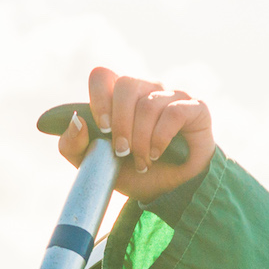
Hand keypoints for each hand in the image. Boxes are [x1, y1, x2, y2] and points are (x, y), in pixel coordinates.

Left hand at [55, 66, 213, 200]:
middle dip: (121, 124)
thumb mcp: (96, 165)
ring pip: (148, 104)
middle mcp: (146, 90)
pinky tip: (158, 154)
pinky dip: (160, 138)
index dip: (99, 99)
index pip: (102, 75)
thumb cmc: (133, 172)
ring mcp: (172, 97)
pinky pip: (173, 113)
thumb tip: (76, 119)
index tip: (102, 129)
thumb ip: (73, 145)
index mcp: (120, 97)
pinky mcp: (195, 108)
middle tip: (121, 151)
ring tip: (142, 162)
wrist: (169, 192)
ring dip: (141, 140)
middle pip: (126, 84)